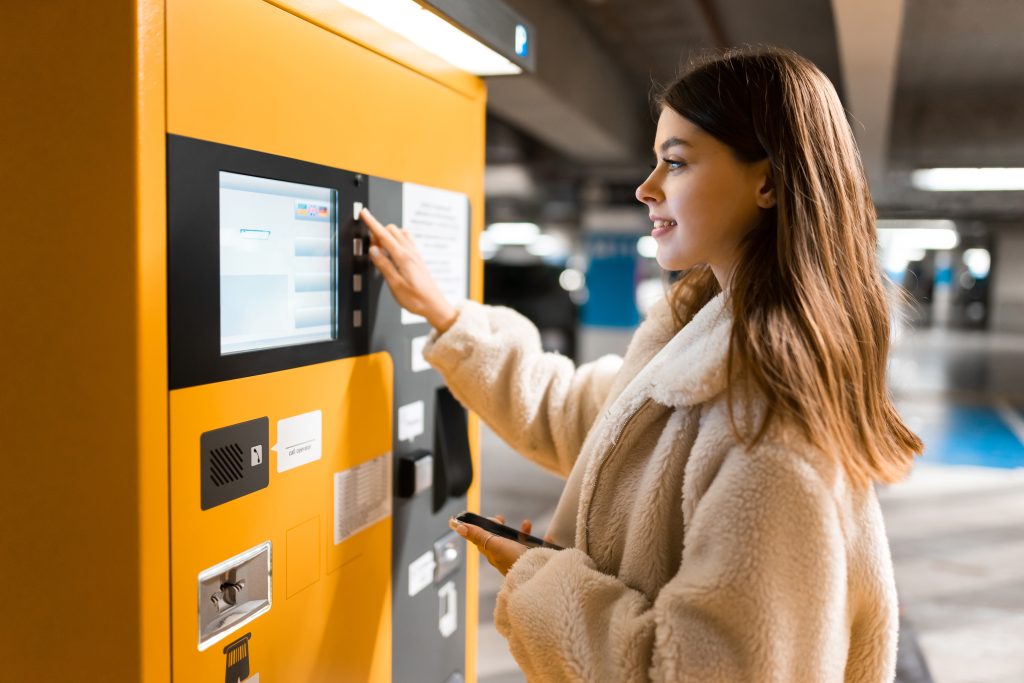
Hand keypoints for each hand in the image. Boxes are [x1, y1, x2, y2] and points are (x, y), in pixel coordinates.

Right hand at [361, 207, 457, 332]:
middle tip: (371, 247)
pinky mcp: (418, 259)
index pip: (384, 235)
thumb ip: (384, 265)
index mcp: (403, 258)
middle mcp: (410, 253)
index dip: (372, 223)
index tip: (364, 213)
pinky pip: (406, 241)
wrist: (434, 305)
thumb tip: (373, 250)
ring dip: (387, 236)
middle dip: (378, 232)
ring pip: (399, 234)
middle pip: (392, 230)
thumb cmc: (416, 299)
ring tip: (381, 252)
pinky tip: (392, 254)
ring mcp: (415, 254)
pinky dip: (396, 241)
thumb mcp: (395, 285)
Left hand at [450, 515, 536, 575]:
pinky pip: (529, 545)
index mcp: (492, 552)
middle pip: (496, 538)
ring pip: (514, 541)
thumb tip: (458, 528)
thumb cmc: (513, 560)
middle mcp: (502, 555)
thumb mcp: (494, 545)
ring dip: (517, 530)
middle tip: (500, 518)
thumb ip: (478, 535)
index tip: (476, 517)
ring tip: (526, 523)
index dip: (477, 527)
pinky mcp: (529, 558)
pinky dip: (530, 536)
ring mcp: (515, 557)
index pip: (479, 539)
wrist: (535, 576)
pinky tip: (539, 532)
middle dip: (498, 526)